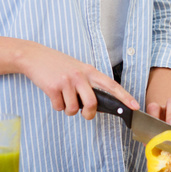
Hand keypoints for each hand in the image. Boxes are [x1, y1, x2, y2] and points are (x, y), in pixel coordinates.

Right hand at [20, 42, 137, 119]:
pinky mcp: (53, 88)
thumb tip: (95, 105)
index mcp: (89, 71)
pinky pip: (59, 107)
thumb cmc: (58, 65)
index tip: (134, 106)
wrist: (35, 57)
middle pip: (92, 103)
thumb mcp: (77, 69)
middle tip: (85, 114)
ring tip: (63, 98)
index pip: (111, 85)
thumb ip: (88, 83)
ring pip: (74, 109)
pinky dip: (57, 106)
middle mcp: (80, 75)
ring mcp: (67, 81)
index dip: (124, 96)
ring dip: (68, 110)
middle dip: (89, 114)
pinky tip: (54, 95)